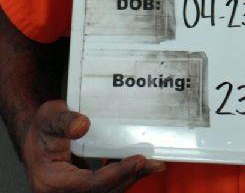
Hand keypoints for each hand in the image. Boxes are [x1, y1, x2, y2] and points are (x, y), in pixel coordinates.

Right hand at [21, 100, 165, 192]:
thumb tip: (82, 125)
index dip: (115, 173)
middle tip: (153, 163)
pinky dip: (121, 176)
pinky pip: (104, 187)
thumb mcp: (50, 117)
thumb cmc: (42, 127)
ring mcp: (71, 192)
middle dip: (128, 177)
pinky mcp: (81, 189)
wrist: (35, 137)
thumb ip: (64, 121)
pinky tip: (134, 163)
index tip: (137, 160)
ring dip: (128, 178)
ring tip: (151, 164)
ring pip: (105, 192)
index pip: (89, 184)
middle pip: (102, 192)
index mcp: (51, 181)